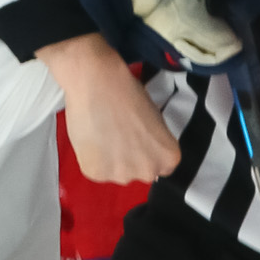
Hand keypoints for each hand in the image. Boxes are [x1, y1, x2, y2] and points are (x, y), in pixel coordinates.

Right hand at [36, 32, 180, 183]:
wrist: (98, 83)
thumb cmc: (130, 92)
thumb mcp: (155, 119)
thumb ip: (154, 141)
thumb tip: (144, 148)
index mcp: (168, 158)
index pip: (162, 166)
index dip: (147, 152)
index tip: (137, 139)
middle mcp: (148, 172)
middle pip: (139, 171)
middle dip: (130, 159)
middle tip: (118, 136)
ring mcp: (121, 175)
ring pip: (116, 172)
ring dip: (110, 160)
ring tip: (102, 135)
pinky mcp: (96, 173)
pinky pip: (96, 170)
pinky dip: (92, 158)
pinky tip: (91, 138)